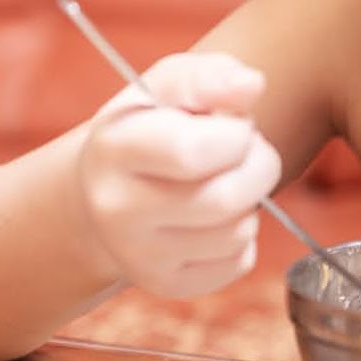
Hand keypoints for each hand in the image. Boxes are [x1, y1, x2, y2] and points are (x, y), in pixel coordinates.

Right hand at [75, 52, 281, 299]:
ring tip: (223, 182)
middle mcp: (116, 208)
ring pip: (237, 233)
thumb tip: (251, 86)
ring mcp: (138, 254)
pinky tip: (214, 219)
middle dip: (258, 168)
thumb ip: (208, 76)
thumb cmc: (146, 128)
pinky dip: (242, 239)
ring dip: (250, 203)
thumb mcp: (165, 87)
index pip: (193, 152)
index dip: (235, 135)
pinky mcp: (163, 284)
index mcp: (114, 148)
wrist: (102, 192)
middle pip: (225, 200)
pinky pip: (238, 264)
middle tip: (246, 153)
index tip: (233, 125)